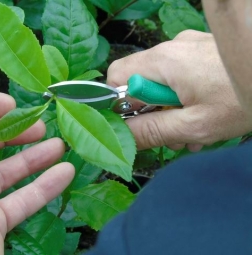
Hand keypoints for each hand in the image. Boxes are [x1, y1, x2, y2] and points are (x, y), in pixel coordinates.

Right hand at [107, 30, 249, 150]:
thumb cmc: (243, 101)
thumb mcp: (194, 125)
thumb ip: (152, 130)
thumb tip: (119, 136)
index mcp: (164, 61)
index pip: (117, 77)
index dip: (120, 103)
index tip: (136, 125)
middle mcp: (172, 48)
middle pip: (141, 81)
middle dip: (151, 112)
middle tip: (170, 137)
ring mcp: (189, 48)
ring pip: (162, 82)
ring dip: (170, 110)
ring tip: (192, 134)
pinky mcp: (202, 52)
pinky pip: (180, 76)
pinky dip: (184, 98)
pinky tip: (202, 118)